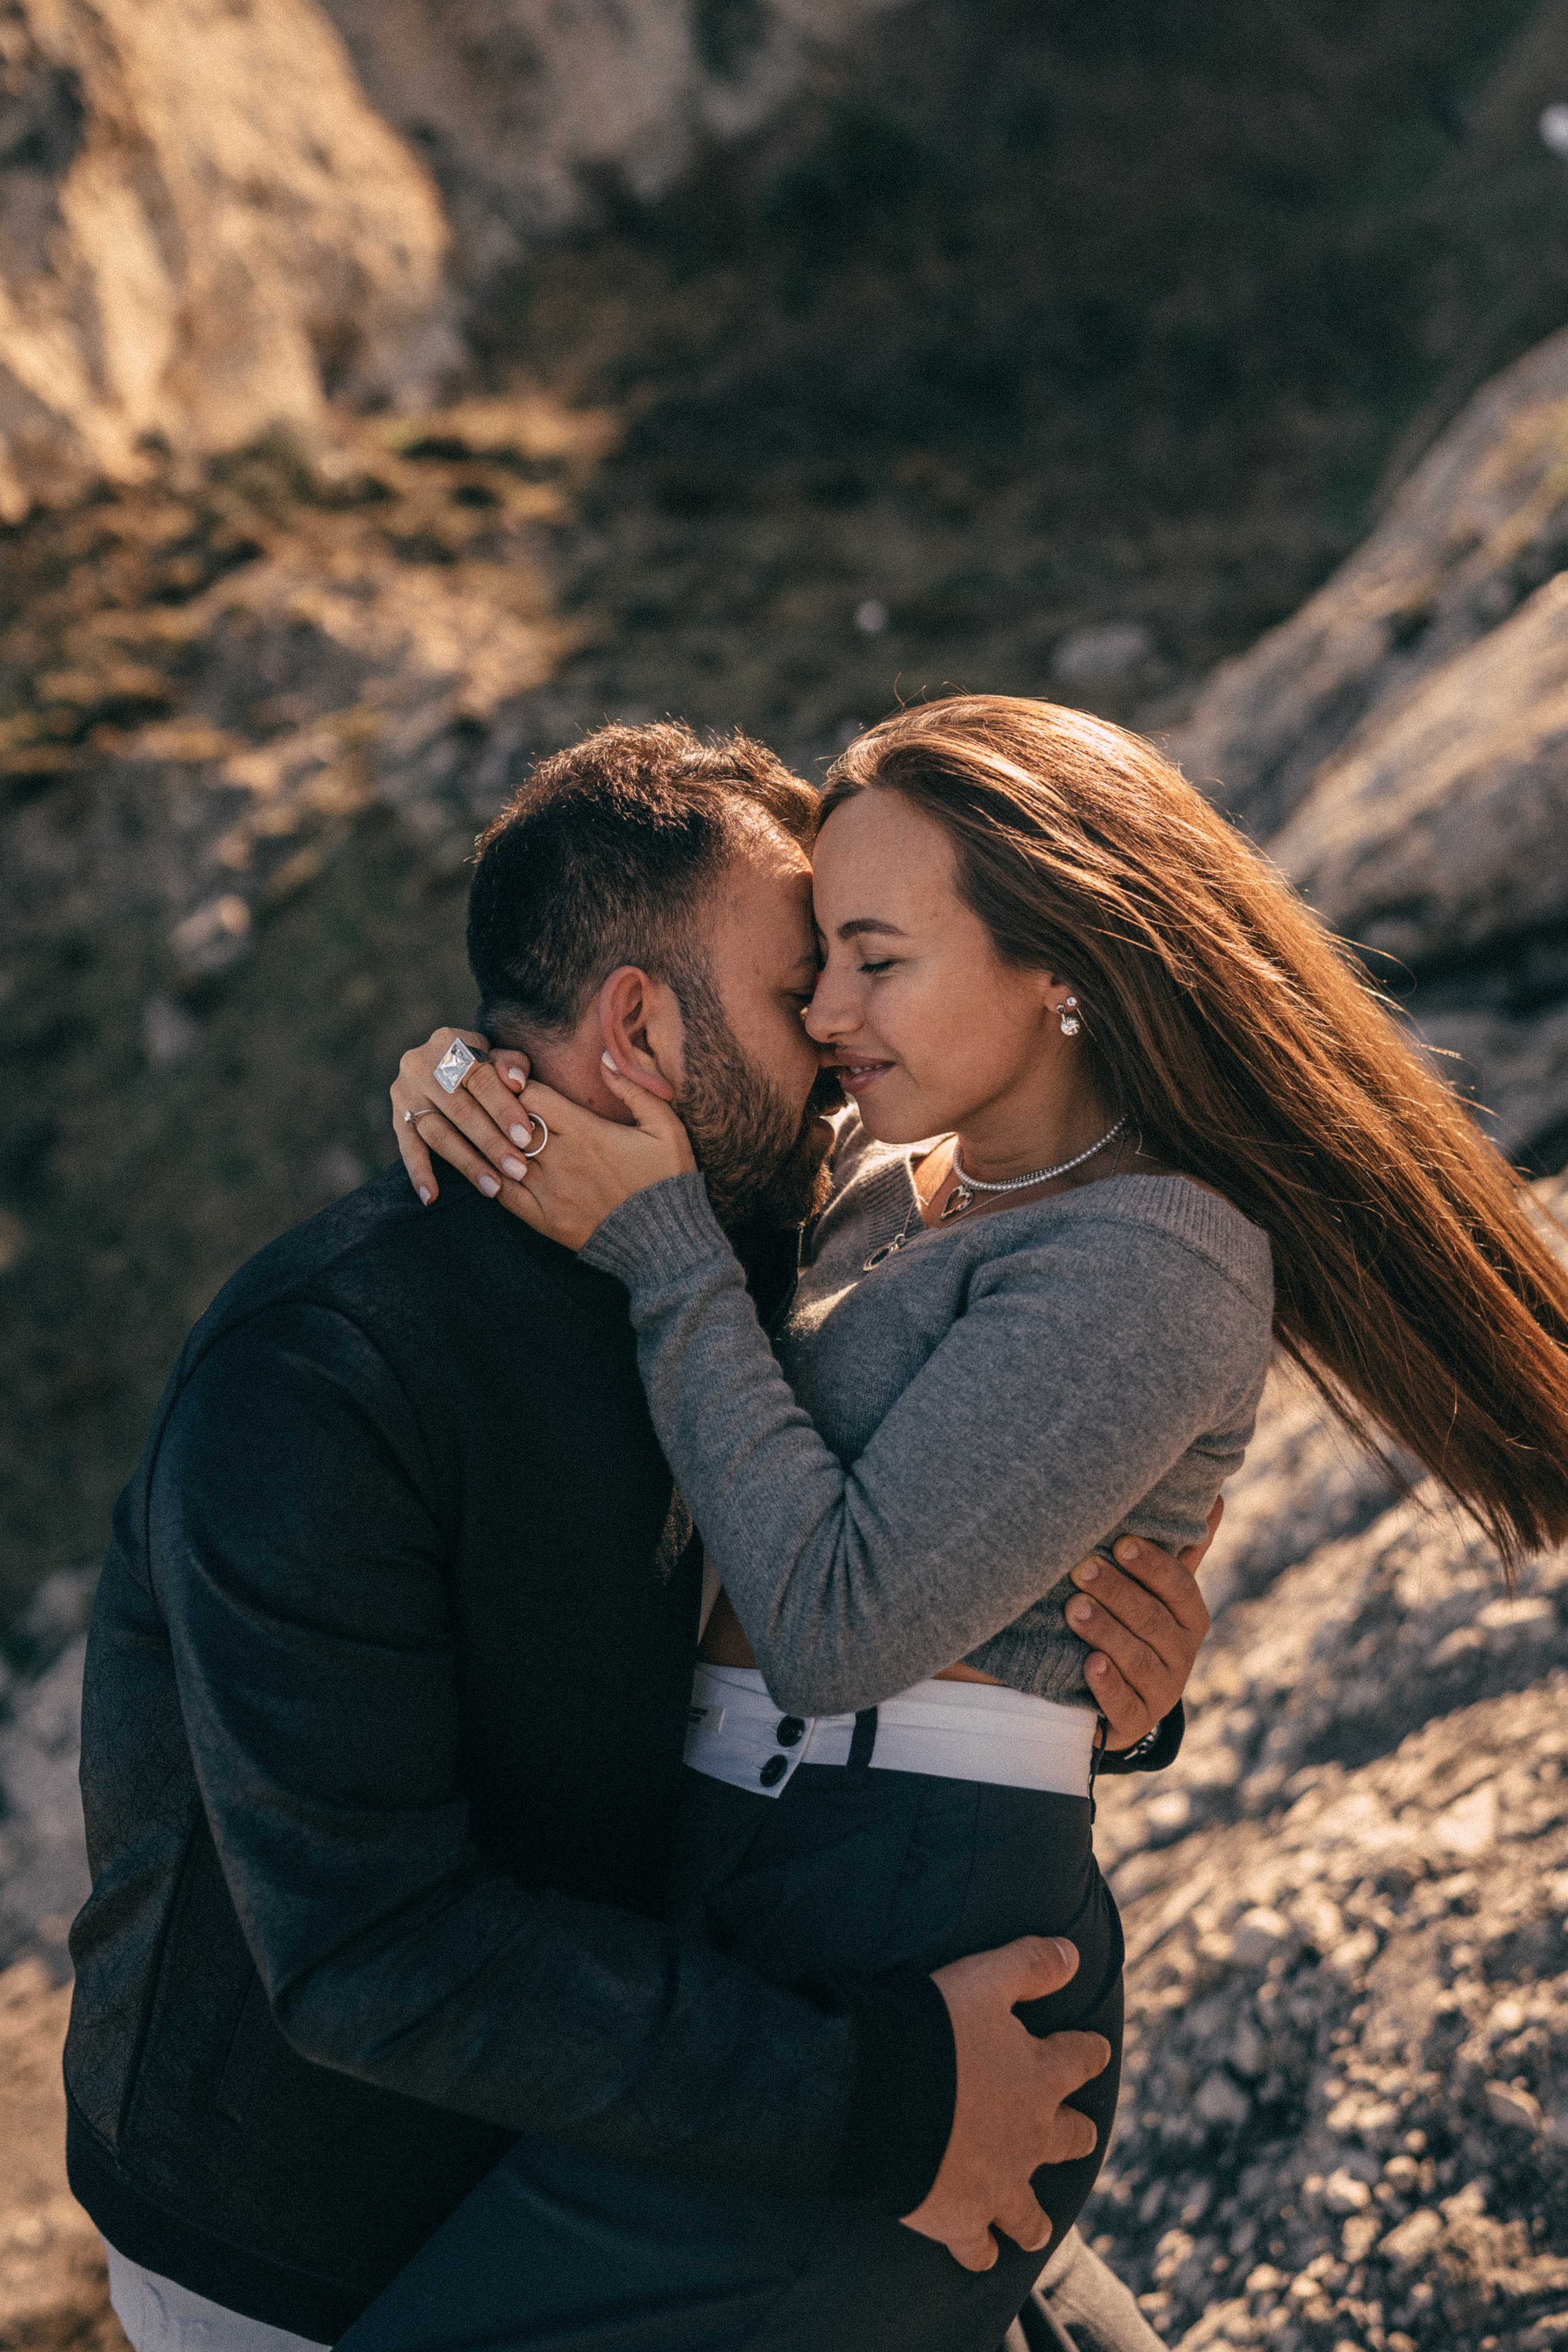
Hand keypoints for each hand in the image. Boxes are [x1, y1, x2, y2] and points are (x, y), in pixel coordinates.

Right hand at [390, 1028, 534, 1204]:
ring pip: (438, 1133)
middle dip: (492, 1143)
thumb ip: (512, 1064)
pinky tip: (431, 1198)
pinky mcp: (397, 1116)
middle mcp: (420, 1065)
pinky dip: (419, 1173)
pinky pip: (407, 1148)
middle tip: (517, 1170)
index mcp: (451, 1043)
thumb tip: (516, 1081)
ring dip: (467, 1163)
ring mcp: (404, 1092)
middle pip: (460, 1110)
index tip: (525, 1137)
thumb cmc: (485, 1065)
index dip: (504, 1108)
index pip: (480, 1079)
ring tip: (493, 1188)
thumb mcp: (499, 1057)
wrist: (447, 1063)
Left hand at [489, 1062, 696, 1249]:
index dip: (520, 1086)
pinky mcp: (545, 1221)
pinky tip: (495, 1169)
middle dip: (503, 1112)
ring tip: (493, 1134)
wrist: (666, 1241)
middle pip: (511, 1123)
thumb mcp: (666, 1128)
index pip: (531, 1096)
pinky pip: (504, 1195)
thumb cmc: (667, 1180)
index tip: (519, 1083)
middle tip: (498, 1106)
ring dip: (496, 1144)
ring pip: (502, 1157)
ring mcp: (550, 1192)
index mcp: (586, 1132)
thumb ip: (634, 1089)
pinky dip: (493, 1179)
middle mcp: (561, 1159)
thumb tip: (606, 1055)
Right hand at [902, 1936, 1107, 2270]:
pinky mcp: (962, 2220)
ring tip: (1033, 2225)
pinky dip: (980, 2253)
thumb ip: (1030, 1964)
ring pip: (1029, 2212)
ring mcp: (999, 2184)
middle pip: (1068, 2139)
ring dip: (1032, 2217)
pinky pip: (978, 2248)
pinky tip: (981, 2257)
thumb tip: (1073, 1953)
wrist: (881, 2097)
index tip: (1093, 2051)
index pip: (1079, 2060)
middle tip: (1075, 2133)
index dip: (1087, 2053)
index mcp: (1039, 2076)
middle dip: (1072, 2134)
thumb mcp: (984, 1978)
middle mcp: (1029, 2135)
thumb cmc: (933, 2030)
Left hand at [1066, 1498, 1218, 1750]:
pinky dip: (1107, 1686)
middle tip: (1081, 1568)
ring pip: (1137, 1660)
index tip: (1120, 1542)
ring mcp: (1161, 1692)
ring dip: (1106, 1632)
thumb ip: (1183, 1550)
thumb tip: (1215, 1494)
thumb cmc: (1138, 1626)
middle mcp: (1182, 1655)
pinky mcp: (1135, 1723)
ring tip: (1074, 1610)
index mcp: (1191, 1617)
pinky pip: (1125, 1706)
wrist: (1122, 1698)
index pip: (1179, 1587)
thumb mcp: (1159, 1590)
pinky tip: (1089, 1665)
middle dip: (1117, 1593)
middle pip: (1152, 1621)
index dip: (1152, 1565)